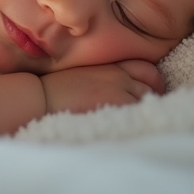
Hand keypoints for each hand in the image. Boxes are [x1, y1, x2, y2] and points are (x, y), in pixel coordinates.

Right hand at [40, 60, 163, 115]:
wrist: (40, 97)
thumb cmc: (52, 91)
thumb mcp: (79, 76)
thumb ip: (98, 79)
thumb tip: (105, 93)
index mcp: (108, 65)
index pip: (144, 66)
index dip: (152, 80)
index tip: (151, 91)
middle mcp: (117, 73)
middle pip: (151, 81)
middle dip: (153, 95)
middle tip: (150, 109)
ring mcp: (119, 87)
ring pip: (146, 98)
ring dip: (145, 109)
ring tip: (142, 121)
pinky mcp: (118, 103)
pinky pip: (140, 111)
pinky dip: (140, 118)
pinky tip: (134, 127)